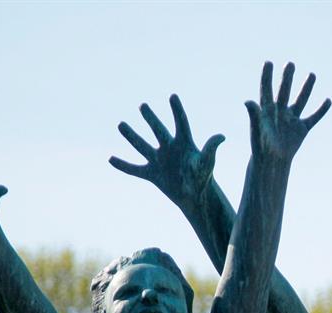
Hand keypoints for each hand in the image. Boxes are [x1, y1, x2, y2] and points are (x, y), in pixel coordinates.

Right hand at [109, 94, 224, 209]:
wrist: (195, 197)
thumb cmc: (203, 178)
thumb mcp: (206, 162)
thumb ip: (211, 148)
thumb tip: (221, 136)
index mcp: (184, 143)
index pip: (180, 123)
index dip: (177, 110)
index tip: (173, 96)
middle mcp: (170, 148)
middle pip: (158, 130)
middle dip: (150, 118)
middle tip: (143, 106)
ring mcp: (159, 160)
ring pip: (142, 146)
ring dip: (131, 136)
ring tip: (121, 124)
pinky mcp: (152, 174)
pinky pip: (134, 169)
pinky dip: (123, 165)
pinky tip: (110, 159)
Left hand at [245, 62, 330, 163]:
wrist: (272, 162)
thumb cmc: (261, 146)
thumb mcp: (257, 129)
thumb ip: (254, 115)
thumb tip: (247, 101)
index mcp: (267, 110)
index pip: (267, 89)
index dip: (267, 76)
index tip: (268, 63)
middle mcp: (280, 112)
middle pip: (284, 91)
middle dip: (288, 77)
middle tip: (290, 64)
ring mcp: (291, 119)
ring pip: (301, 100)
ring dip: (307, 88)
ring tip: (312, 74)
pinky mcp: (302, 129)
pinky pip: (313, 117)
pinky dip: (321, 110)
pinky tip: (328, 100)